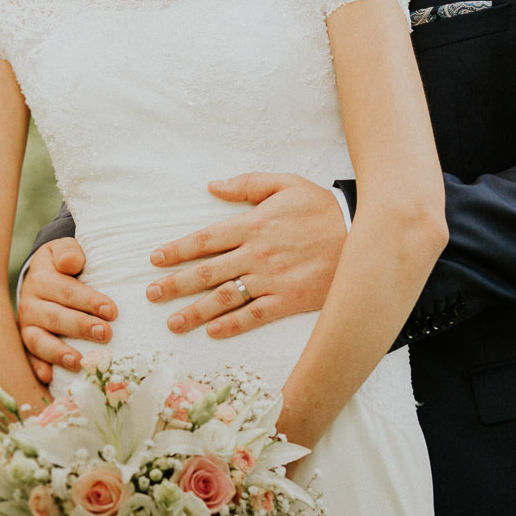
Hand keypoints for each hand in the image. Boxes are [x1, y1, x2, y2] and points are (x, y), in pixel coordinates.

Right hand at [16, 237, 114, 384]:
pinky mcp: (25, 342)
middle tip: (105, 334)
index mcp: (41, 278)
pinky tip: (48, 377)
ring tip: (79, 361)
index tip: (112, 311)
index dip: (88, 301)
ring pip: (39, 340)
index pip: (66, 290)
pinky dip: (37, 367)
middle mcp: (30, 303)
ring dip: (58, 352)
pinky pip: (29, 357)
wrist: (39, 276)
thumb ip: (68, 252)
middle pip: (55, 317)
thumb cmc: (60, 265)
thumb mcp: (63, 250)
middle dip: (81, 327)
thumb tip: (70, 263)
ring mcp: (27, 325)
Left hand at [145, 174, 345, 337]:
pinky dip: (233, 325)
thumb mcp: (286, 183)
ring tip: (173, 322)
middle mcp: (258, 254)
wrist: (364, 235)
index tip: (155, 260)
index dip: (177, 251)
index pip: (205, 240)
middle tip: (151, 295)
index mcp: (253, 225)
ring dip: (197, 311)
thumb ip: (247, 184)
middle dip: (176, 284)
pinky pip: (256, 315)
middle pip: (208, 272)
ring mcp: (273, 280)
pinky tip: (213, 332)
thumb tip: (213, 186)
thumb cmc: (321, 208)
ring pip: (227, 297)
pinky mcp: (290, 300)